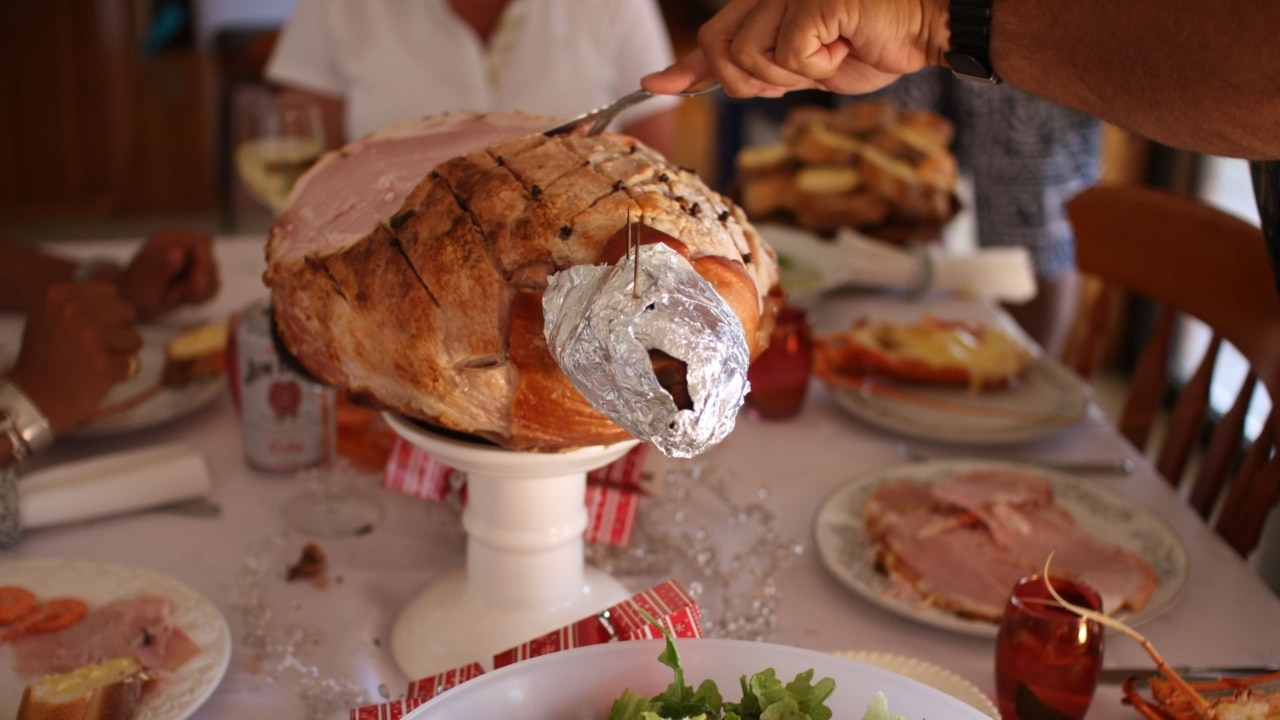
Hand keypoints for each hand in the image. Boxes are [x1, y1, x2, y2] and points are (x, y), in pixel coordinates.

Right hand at [7, 283, 142, 435]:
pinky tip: (97, 377)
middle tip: (94, 348)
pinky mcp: (103, 365)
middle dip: (118, 331)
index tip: (88, 329)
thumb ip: (79, 301)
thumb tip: (115, 292)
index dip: (107, 313)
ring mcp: (89, 338)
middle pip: (127, 312)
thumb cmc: (45, 358)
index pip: (111, 293)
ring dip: (122, 353)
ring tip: (95, 362)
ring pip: (134, 338)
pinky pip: (132, 364)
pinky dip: (120, 373)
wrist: (33, 399)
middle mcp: (74, 312)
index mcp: (60, 296)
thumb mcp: (49, 316)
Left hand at [118, 228, 219, 321]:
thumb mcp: (144, 279)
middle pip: (211, 262)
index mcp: (171, 239)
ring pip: (214, 277)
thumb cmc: (134, 288)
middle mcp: (185, 246)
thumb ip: (161, 266)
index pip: (203, 242)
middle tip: (178, 294)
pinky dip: (201, 298)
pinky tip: (183, 299)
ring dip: (199, 293)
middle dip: (199, 283)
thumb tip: (178, 253)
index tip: (194, 285)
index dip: (204, 263)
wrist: (131, 301)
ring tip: (174, 296)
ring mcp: (194, 261)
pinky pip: (213, 288)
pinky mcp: (199, 276)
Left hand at [642, 0, 945, 98]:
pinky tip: (842, 46)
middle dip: (746, 81)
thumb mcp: (805, 66)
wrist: (927, 26)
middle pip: (718, 45)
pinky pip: (785, 55)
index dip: (683, 64)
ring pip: (748, 56)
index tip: (655, 83)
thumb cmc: (875, 42)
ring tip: (827, 55)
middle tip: (792, 79)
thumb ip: (760, 70)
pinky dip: (815, 67)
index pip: (714, 35)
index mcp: (768, 2)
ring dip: (788, 75)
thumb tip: (708, 84)